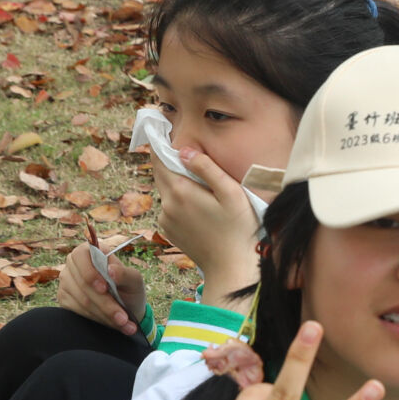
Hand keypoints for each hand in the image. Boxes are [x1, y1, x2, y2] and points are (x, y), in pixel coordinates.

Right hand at [54, 224, 146, 336]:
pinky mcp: (65, 300)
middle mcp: (74, 264)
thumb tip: (110, 270)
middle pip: (83, 284)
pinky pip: (78, 312)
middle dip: (106, 304)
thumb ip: (124, 273)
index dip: (91, 273)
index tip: (105, 288)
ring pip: (82, 301)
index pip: (81, 256)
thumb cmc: (129, 289)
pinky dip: (97, 320)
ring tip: (124, 323)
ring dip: (105, 315)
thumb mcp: (134, 280)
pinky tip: (112, 325)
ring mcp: (67, 282)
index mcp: (89, 251)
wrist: (127, 310)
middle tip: (123, 318)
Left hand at [155, 145, 264, 304]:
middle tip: (185, 152)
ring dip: (177, 183)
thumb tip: (184, 150)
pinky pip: (170, 207)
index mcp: (180, 191)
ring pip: (166, 191)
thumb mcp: (230, 192)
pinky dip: (179, 201)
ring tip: (201, 185)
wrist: (232, 269)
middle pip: (160, 173)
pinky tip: (200, 207)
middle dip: (169, 161)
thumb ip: (207, 168)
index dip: (160, 143)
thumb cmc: (238, 229)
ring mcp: (166, 220)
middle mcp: (166, 205)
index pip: (160, 159)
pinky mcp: (169, 231)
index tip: (162, 129)